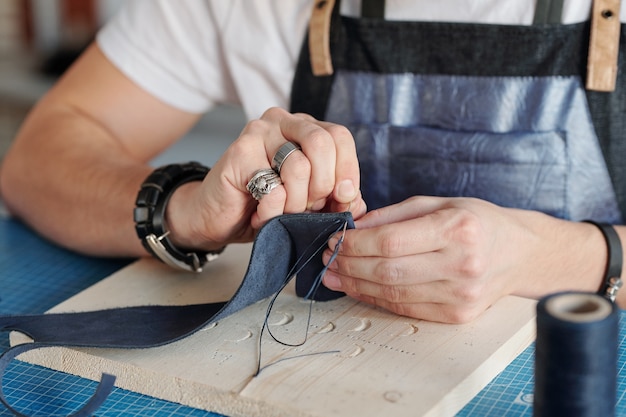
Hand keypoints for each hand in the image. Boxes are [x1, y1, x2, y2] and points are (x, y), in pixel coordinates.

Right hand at [166, 107, 366, 249]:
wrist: (216, 218)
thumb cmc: (265, 207)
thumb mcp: (311, 204)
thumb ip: (337, 198)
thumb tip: (351, 195)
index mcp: (305, 128)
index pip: (340, 137)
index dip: (347, 171)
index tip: (340, 198)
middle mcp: (283, 121)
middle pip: (324, 144)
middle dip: (323, 187)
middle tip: (307, 207)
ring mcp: (259, 131)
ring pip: (300, 166)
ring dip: (296, 203)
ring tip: (281, 212)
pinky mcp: (239, 151)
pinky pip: (274, 186)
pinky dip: (274, 210)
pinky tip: (261, 212)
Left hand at [321, 196, 606, 322]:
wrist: (518, 253)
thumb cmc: (477, 222)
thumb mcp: (438, 203)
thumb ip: (393, 215)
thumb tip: (353, 229)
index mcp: (458, 229)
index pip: (391, 242)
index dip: (355, 244)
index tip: (333, 239)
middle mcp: (461, 265)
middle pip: (388, 271)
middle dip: (349, 266)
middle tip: (327, 259)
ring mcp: (460, 295)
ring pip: (393, 294)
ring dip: (356, 285)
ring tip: (334, 275)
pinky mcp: (456, 315)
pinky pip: (405, 308)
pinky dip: (376, 299)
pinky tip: (358, 288)